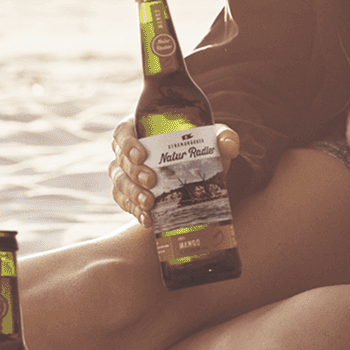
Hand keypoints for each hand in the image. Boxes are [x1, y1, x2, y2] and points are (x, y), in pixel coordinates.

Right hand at [108, 117, 238, 222]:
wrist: (200, 176)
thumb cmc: (202, 150)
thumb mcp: (213, 141)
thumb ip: (224, 138)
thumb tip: (229, 145)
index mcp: (141, 129)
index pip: (123, 132)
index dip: (127, 143)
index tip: (141, 154)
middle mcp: (128, 152)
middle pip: (121, 160)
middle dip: (133, 172)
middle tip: (151, 180)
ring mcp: (126, 174)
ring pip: (119, 183)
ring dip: (132, 194)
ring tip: (149, 203)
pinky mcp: (129, 194)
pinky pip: (124, 202)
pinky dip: (134, 211)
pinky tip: (148, 219)